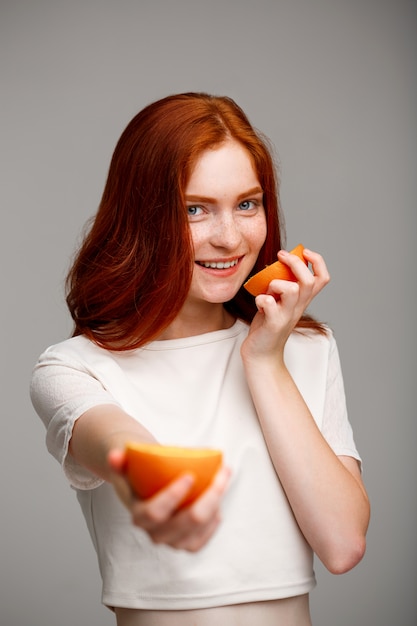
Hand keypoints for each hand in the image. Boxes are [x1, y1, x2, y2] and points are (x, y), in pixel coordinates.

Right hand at [108, 449, 230, 551]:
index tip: (190, 475)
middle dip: (209, 497)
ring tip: (223, 481)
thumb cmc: (139, 475)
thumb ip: (119, 461)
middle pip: (186, 521)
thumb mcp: (127, 466)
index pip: (155, 512)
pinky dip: (213, 524)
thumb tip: (115, 455)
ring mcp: (171, 541)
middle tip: (221, 473)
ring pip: (198, 531)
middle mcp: (154, 533)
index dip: (173, 496)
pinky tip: (219, 506)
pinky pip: (201, 541)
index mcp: (139, 516)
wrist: (145, 491)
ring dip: (216, 505)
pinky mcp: (185, 544)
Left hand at [241, 248, 329, 362]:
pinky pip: (269, 303)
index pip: (322, 278)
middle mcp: (298, 307)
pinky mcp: (273, 324)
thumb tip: (278, 262)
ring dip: (277, 283)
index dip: (318, 261)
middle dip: (295, 263)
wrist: (262, 354)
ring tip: (268, 289)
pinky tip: (258, 303)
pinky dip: (261, 298)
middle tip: (280, 256)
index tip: (304, 252)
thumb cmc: (267, 324)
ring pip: (292, 290)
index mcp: (302, 300)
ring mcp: (287, 316)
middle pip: (308, 280)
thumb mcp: (280, 301)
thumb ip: (283, 284)